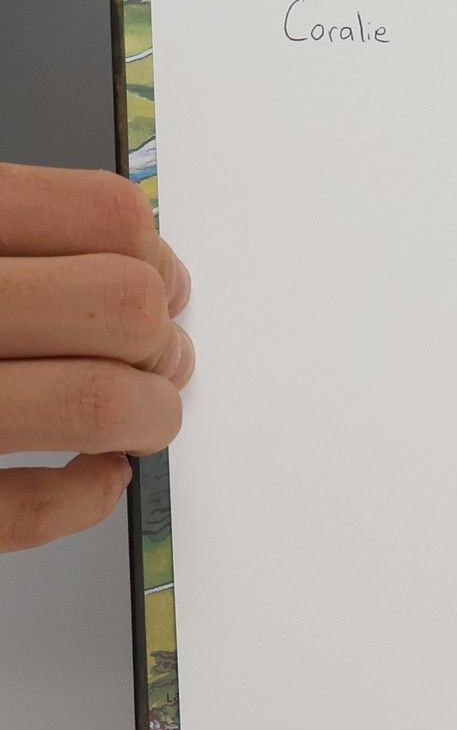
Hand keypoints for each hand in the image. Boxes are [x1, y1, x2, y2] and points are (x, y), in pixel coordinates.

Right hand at [0, 165, 192, 550]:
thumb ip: (29, 239)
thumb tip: (144, 265)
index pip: (108, 218)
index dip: (156, 259)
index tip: (160, 285)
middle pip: (124, 307)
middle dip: (160, 343)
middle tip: (153, 360)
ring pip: (98, 404)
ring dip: (146, 419)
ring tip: (137, 420)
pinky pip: (22, 511)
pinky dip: (83, 497)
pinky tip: (93, 477)